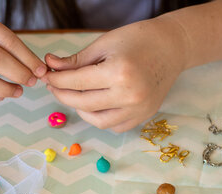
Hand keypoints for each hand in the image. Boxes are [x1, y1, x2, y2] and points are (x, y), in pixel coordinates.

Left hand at [42, 18, 187, 131]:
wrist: (173, 47)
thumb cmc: (138, 40)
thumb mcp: (104, 44)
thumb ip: (76, 60)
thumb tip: (50, 66)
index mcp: (119, 72)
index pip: (77, 82)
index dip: (57, 79)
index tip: (47, 76)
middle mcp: (129, 95)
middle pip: (83, 103)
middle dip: (63, 95)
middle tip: (54, 86)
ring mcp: (138, 109)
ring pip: (97, 121)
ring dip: (80, 109)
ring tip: (73, 95)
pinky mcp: (143, 116)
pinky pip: (113, 126)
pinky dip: (99, 118)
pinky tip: (93, 104)